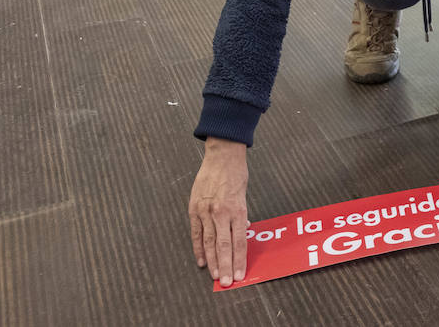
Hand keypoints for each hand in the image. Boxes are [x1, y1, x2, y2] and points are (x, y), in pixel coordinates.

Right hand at [188, 137, 248, 286]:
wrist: (221, 155)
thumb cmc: (236, 174)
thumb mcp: (244, 195)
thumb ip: (242, 215)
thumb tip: (243, 231)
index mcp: (237, 210)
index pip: (239, 242)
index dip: (239, 261)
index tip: (239, 275)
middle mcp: (221, 213)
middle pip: (224, 246)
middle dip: (225, 267)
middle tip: (226, 283)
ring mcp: (206, 211)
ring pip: (209, 243)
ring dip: (212, 261)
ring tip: (215, 276)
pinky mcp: (194, 209)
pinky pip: (196, 233)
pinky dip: (198, 248)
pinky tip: (201, 261)